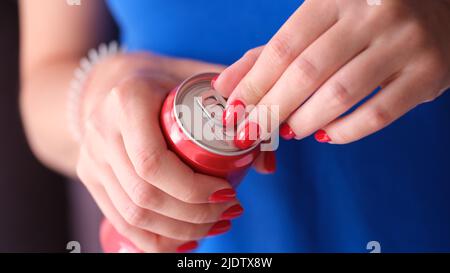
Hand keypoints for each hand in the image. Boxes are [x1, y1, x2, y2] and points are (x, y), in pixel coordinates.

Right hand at [75, 53, 271, 251]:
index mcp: (126, 100)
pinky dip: (154, 240)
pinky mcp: (91, 177)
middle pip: (144, 195)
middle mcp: (101, 132)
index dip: (193, 188)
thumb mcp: (198, 75)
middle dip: (194, 215)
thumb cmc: (162, 78)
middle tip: (229, 212)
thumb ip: (236, 106)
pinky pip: (120, 221)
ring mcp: (91, 158)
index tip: (228, 192)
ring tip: (216, 225)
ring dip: (179, 231)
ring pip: (132, 214)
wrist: (109, 81)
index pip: (153, 162)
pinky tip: (186, 240)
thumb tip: (266, 164)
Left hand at [215, 0, 449, 145]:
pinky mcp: (429, 73)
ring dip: (305, 121)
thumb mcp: (316, 25)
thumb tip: (226, 85)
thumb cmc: (363, 21)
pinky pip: (378, 114)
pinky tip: (327, 134)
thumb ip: (270, 53)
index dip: (254, 84)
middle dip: (271, 110)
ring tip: (289, 130)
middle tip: (252, 131)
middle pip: (307, 73)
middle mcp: (372, 14)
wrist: (435, 10)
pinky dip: (345, 132)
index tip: (234, 111)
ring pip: (340, 95)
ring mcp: (405, 42)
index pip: (284, 47)